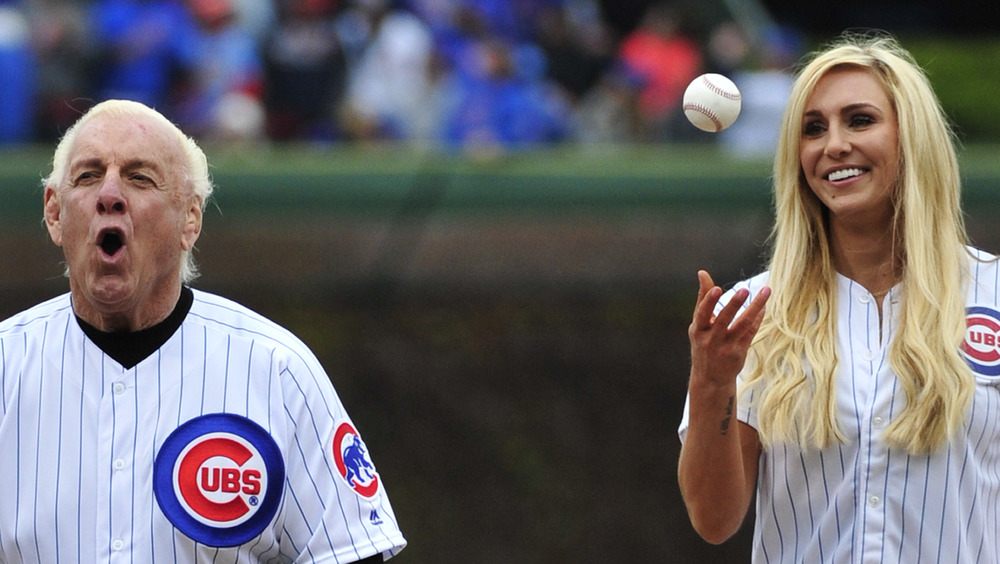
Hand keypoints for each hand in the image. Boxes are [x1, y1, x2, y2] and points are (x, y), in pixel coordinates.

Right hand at [688, 270, 770, 387]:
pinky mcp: (739, 352)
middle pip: (724, 319)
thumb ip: (702, 298)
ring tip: (765, 292)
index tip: (717, 288)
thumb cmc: (703, 344)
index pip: (702, 313)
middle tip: (744, 290)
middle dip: (734, 304)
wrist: (710, 378)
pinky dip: (758, 317)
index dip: (709, 301)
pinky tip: (764, 305)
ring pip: (743, 324)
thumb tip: (702, 273)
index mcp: (698, 330)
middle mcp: (711, 339)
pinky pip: (751, 331)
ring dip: (755, 307)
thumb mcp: (698, 324)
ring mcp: (726, 347)